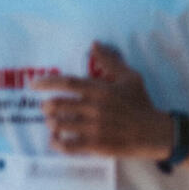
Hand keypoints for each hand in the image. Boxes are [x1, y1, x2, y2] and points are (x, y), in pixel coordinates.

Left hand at [31, 44, 171, 158]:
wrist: (155, 132)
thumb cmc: (142, 104)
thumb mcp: (130, 78)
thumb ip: (110, 61)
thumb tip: (94, 44)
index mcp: (101, 90)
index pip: (67, 83)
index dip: (47, 82)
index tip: (33, 84)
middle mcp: (95, 108)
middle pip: (57, 105)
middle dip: (46, 107)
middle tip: (47, 108)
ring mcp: (94, 127)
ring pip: (59, 124)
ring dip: (52, 124)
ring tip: (54, 123)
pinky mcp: (95, 145)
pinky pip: (66, 145)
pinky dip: (56, 143)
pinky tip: (56, 140)